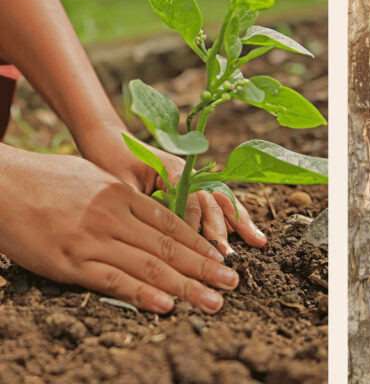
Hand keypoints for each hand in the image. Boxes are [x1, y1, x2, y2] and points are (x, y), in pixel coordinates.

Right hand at [0, 148, 239, 313]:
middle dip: (204, 268)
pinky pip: (112, 280)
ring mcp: (93, 240)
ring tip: (212, 301)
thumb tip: (149, 213)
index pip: (173, 224)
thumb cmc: (45, 179)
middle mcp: (114, 217)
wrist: (1, 183)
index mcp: (123, 196)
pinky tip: (166, 304)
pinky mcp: (70, 261)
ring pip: (149, 266)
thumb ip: (123, 198)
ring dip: (186, 286)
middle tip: (231, 285)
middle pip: (170, 247)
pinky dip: (142, 294)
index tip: (222, 260)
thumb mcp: (94, 179)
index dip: (201, 244)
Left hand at [75, 121, 265, 253]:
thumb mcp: (119, 185)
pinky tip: (245, 233)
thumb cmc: (109, 161)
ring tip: (259, 242)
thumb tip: (155, 237)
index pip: (192, 201)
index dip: (196, 227)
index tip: (199, 251)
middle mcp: (190, 173)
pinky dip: (233, 217)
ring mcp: (195, 178)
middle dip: (224, 230)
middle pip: (214, 202)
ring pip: (223, 201)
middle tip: (229, 256)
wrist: (109, 139)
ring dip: (240, 223)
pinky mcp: (193, 185)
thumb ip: (141, 206)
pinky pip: (217, 202)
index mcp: (173, 170)